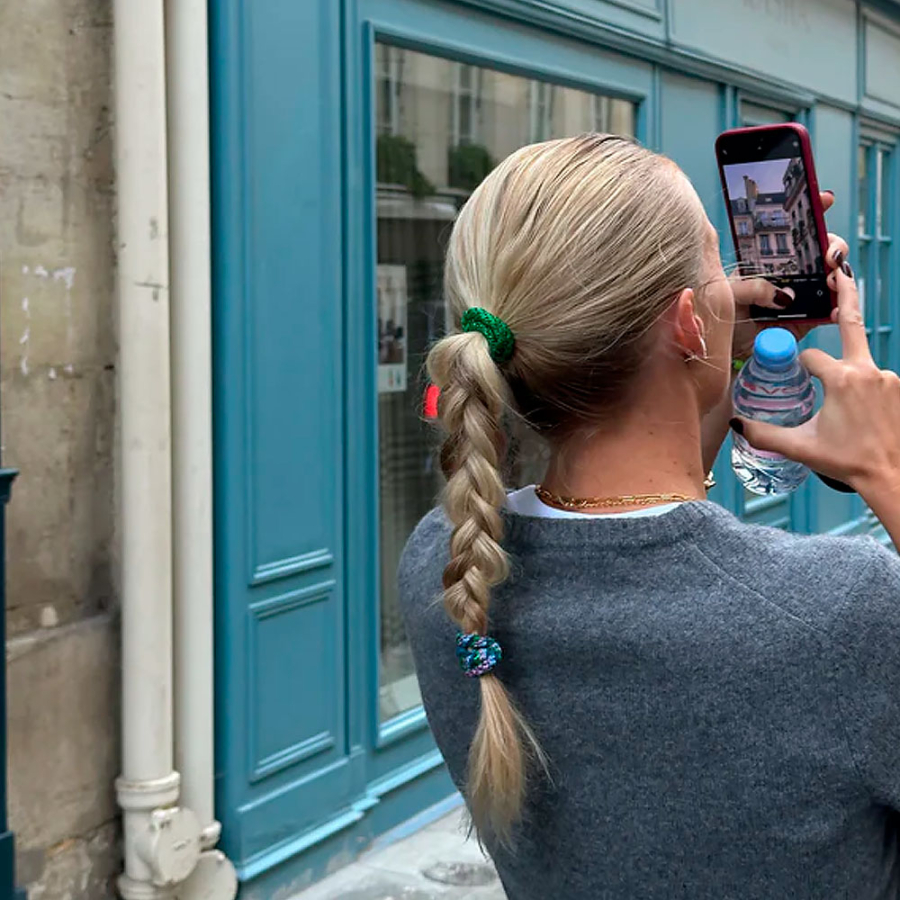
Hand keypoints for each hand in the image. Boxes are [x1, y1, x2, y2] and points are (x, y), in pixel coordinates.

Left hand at [729, 192, 847, 360]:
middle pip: (820, 250)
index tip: (824, 199)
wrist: (719, 349)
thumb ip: (753, 287)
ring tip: (830, 279)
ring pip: (830, 277)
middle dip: (832, 245)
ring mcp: (800, 295)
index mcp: (766, 260)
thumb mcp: (726, 294)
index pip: (791, 230)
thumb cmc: (716, 316)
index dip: (811, 212)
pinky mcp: (806, 319)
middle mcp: (787, 273)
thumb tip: (784, 295)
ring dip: (837, 274)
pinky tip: (834, 308)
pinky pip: (829, 311)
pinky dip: (837, 308)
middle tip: (828, 256)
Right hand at [731, 263, 899, 500]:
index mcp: (842, 379)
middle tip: (839, 268)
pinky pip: (873, 378)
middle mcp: (868, 370)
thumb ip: (763, 433)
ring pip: (858, 363)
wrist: (891, 476)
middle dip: (844, 294)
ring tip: (843, 410)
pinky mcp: (898, 387)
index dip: (798, 368)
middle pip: (851, 323)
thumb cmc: (846, 462)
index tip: (793, 382)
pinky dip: (862, 387)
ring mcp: (888, 377)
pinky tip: (858, 413)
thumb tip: (736, 422)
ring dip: (846, 375)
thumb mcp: (800, 447)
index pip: (811, 358)